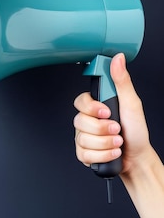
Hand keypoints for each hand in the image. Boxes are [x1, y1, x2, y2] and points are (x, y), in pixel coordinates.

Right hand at [74, 53, 149, 176]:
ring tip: (118, 142)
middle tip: (117, 129)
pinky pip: (84, 154)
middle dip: (102, 129)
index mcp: (97, 106)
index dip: (92, 108)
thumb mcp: (132, 103)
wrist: (137, 158)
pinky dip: (102, 156)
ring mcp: (84, 137)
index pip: (81, 101)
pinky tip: (112, 152)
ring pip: (83, 139)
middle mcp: (88, 120)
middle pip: (80, 121)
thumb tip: (118, 59)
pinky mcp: (83, 152)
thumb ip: (122, 81)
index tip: (106, 112)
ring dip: (105, 144)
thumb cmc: (136, 131)